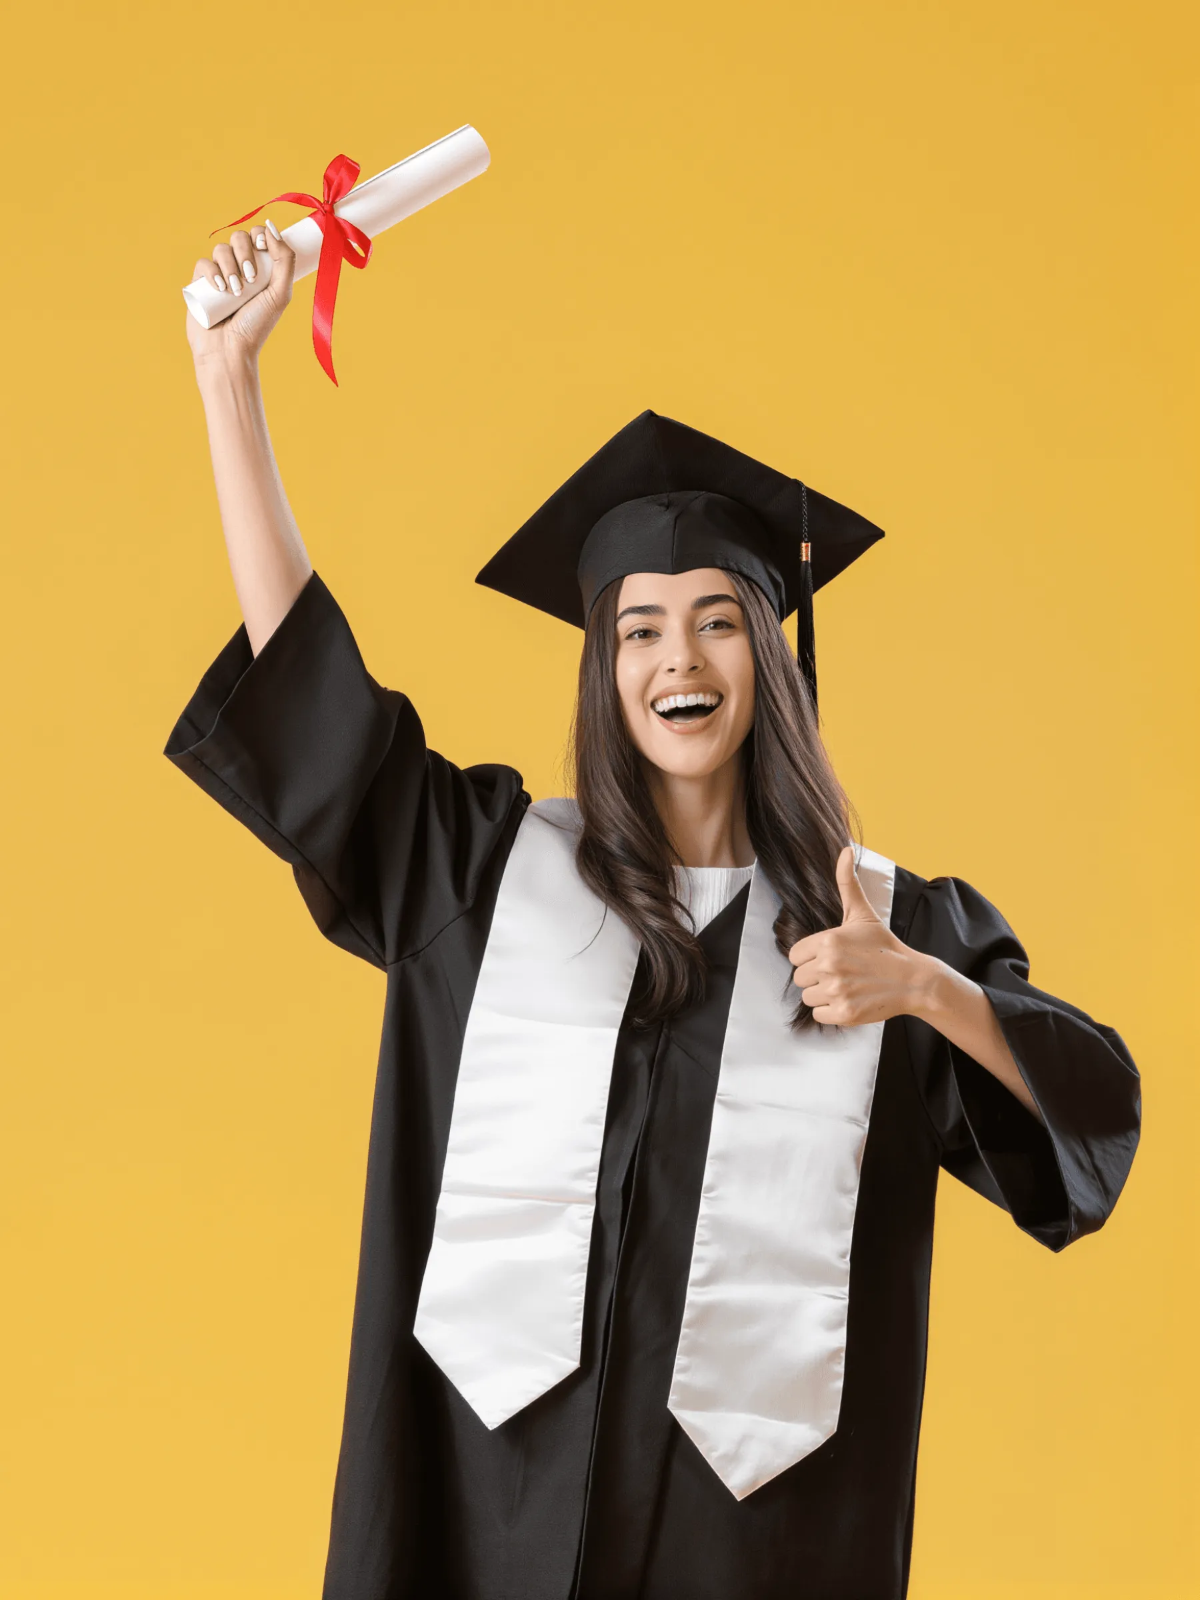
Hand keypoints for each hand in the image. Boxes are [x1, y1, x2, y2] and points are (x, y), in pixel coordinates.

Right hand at [186, 220, 295, 372]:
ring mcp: (218, 274)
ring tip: (236, 292)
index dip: (260, 234)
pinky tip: (220, 288)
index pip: (258, 236)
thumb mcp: (280, 294)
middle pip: (239, 237)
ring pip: (221, 249)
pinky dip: (212, 271)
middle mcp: (239, 268)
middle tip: (251, 278)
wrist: (230, 351)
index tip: (263, 246)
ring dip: (230, 265)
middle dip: (245, 252)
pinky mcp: (199, 283)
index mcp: (260, 268)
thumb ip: (285, 261)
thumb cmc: (256, 326)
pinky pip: (203, 263)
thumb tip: (272, 226)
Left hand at [788, 846, 929, 1025]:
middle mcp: (829, 966)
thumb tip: (844, 850)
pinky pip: (819, 1014)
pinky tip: (849, 999)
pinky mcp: (844, 1012)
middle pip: (800, 977)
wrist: (913, 979)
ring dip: (823, 994)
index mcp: (829, 941)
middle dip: (817, 976)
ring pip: (807, 996)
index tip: (830, 957)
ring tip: (846, 985)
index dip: (810, 957)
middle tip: (842, 972)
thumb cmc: (884, 946)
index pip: (795, 955)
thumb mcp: (863, 914)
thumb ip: (847, 883)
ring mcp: (837, 990)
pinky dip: (830, 1010)